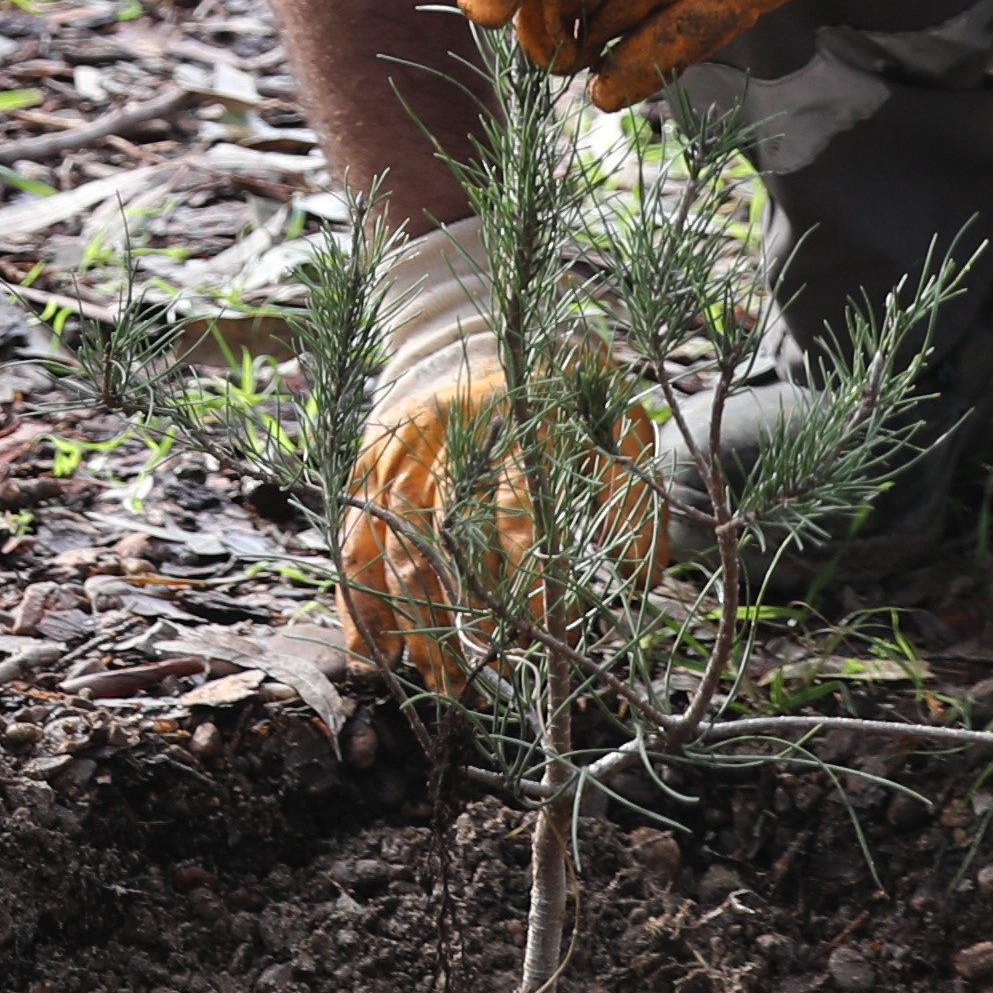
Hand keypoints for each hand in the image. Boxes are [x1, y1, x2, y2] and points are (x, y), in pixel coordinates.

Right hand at [340, 218, 656, 685]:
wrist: (463, 305)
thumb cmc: (556, 371)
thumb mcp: (608, 408)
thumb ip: (628, 486)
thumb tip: (642, 580)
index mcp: (512, 422)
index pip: (515, 517)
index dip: (529, 587)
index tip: (549, 644)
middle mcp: (446, 439)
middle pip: (446, 546)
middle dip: (467, 623)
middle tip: (494, 684)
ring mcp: (397, 449)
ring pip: (392, 550)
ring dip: (415, 625)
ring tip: (444, 687)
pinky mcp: (365, 461)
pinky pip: (350, 537)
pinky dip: (353, 596)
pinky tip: (366, 652)